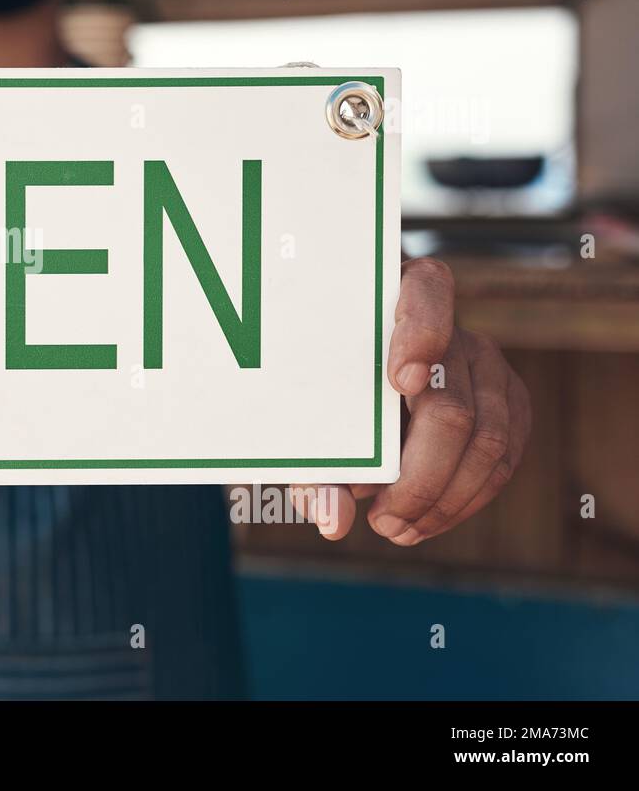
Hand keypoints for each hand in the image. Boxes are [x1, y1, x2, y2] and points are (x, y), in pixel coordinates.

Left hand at [290, 257, 530, 543]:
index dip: (419, 336)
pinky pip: (504, 459)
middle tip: (382, 521)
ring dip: (443, 500)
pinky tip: (425, 520)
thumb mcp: (312, 415)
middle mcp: (455, 328)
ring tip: (396, 529)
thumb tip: (334, 522)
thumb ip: (317, 463)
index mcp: (400, 299)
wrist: (357, 372)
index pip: (426, 293)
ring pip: (489, 441)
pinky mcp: (510, 403)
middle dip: (421, 477)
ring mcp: (489, 366)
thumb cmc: (326, 389)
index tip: (400, 381)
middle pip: (453, 404)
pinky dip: (465, 500)